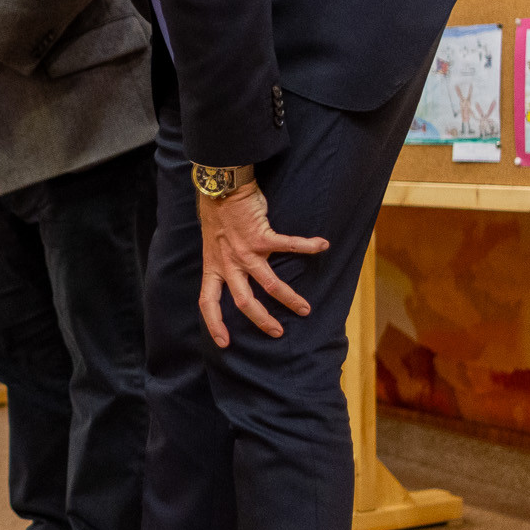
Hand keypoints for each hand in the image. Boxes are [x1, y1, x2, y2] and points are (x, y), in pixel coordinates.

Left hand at [197, 177, 328, 344]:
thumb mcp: (213, 244)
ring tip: (304, 309)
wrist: (221, 186)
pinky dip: (306, 246)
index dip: (214, 324)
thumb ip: (222, 260)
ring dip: (289, 298)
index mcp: (213, 266)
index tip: (224, 343)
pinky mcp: (261, 235)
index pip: (208, 302)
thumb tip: (233, 271)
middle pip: (243, 302)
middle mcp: (228, 263)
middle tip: (277, 332)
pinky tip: (322, 245)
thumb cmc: (219, 214)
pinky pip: (287, 245)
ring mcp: (245, 251)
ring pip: (269, 284)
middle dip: (261, 320)